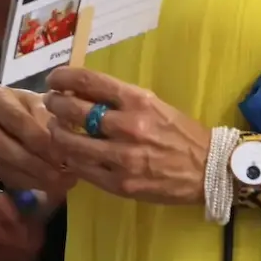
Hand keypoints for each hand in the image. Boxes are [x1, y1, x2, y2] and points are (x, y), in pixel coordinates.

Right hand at [0, 83, 72, 195]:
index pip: (11, 116)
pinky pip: (4, 178)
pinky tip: (51, 184)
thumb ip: (47, 118)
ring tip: (59, 179)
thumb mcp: (40, 103)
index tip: (54, 145)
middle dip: (30, 159)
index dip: (33, 132)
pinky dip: (30, 182)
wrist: (14, 119)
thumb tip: (58, 142)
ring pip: (1, 165)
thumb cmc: (30, 107)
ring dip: (32, 175)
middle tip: (58, 168)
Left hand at [42, 66, 208, 206]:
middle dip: (55, 104)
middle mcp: (128, 125)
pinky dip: (70, 159)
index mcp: (138, 100)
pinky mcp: (120, 183)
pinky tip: (68, 154)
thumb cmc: (180, 134)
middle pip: (73, 109)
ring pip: (71, 142)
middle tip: (51, 103)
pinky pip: (82, 169)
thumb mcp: (154, 105)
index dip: (63, 77)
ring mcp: (123, 157)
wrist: (209, 170)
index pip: (88, 80)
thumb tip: (82, 90)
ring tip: (55, 129)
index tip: (54, 79)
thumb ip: (119, 99)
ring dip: (56, 133)